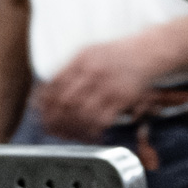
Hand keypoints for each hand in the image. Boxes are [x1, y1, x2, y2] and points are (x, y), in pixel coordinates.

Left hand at [34, 35, 167, 140]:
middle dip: (55, 119)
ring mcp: (108, 85)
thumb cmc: (116, 54)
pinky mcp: (122, 98)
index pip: (54, 83)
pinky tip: (89, 135)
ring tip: (68, 135)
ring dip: (73, 128)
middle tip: (51, 129)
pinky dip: (92, 130)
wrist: (148, 52)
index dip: (44, 101)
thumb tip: (47, 88)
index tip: (39, 113)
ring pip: (82, 114)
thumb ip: (70, 68)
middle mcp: (93, 71)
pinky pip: (102, 120)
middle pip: (66, 101)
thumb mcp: (90, 52)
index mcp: (81, 59)